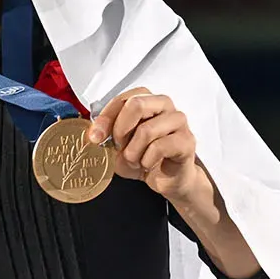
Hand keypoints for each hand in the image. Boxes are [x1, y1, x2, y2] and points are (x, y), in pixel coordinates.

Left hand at [89, 88, 213, 205]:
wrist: (168, 179)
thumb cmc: (145, 158)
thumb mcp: (119, 146)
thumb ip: (107, 136)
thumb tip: (93, 133)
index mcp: (147, 99)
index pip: (122, 99)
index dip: (106, 118)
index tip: (95, 137)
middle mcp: (164, 105)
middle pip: (137, 104)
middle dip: (121, 130)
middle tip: (119, 147)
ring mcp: (178, 121)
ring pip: (147, 130)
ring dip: (134, 152)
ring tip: (136, 160)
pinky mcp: (186, 140)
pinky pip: (159, 147)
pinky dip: (147, 160)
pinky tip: (148, 164)